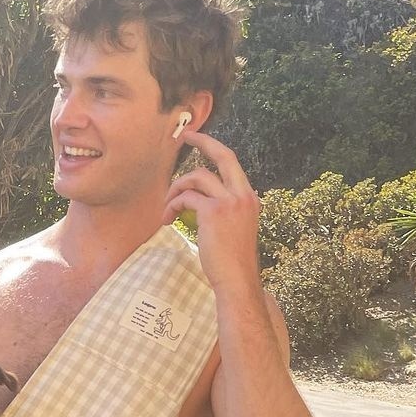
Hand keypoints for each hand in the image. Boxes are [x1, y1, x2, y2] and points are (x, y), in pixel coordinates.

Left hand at [163, 130, 261, 295]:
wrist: (236, 280)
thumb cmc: (232, 262)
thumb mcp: (234, 230)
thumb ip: (224, 212)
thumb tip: (200, 203)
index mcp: (249, 198)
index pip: (232, 164)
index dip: (214, 149)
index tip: (199, 140)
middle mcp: (243, 195)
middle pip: (223, 155)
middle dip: (203, 141)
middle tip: (184, 137)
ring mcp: (229, 202)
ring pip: (197, 177)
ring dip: (176, 189)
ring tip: (166, 207)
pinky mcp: (213, 212)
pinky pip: (187, 198)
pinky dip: (173, 205)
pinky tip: (167, 218)